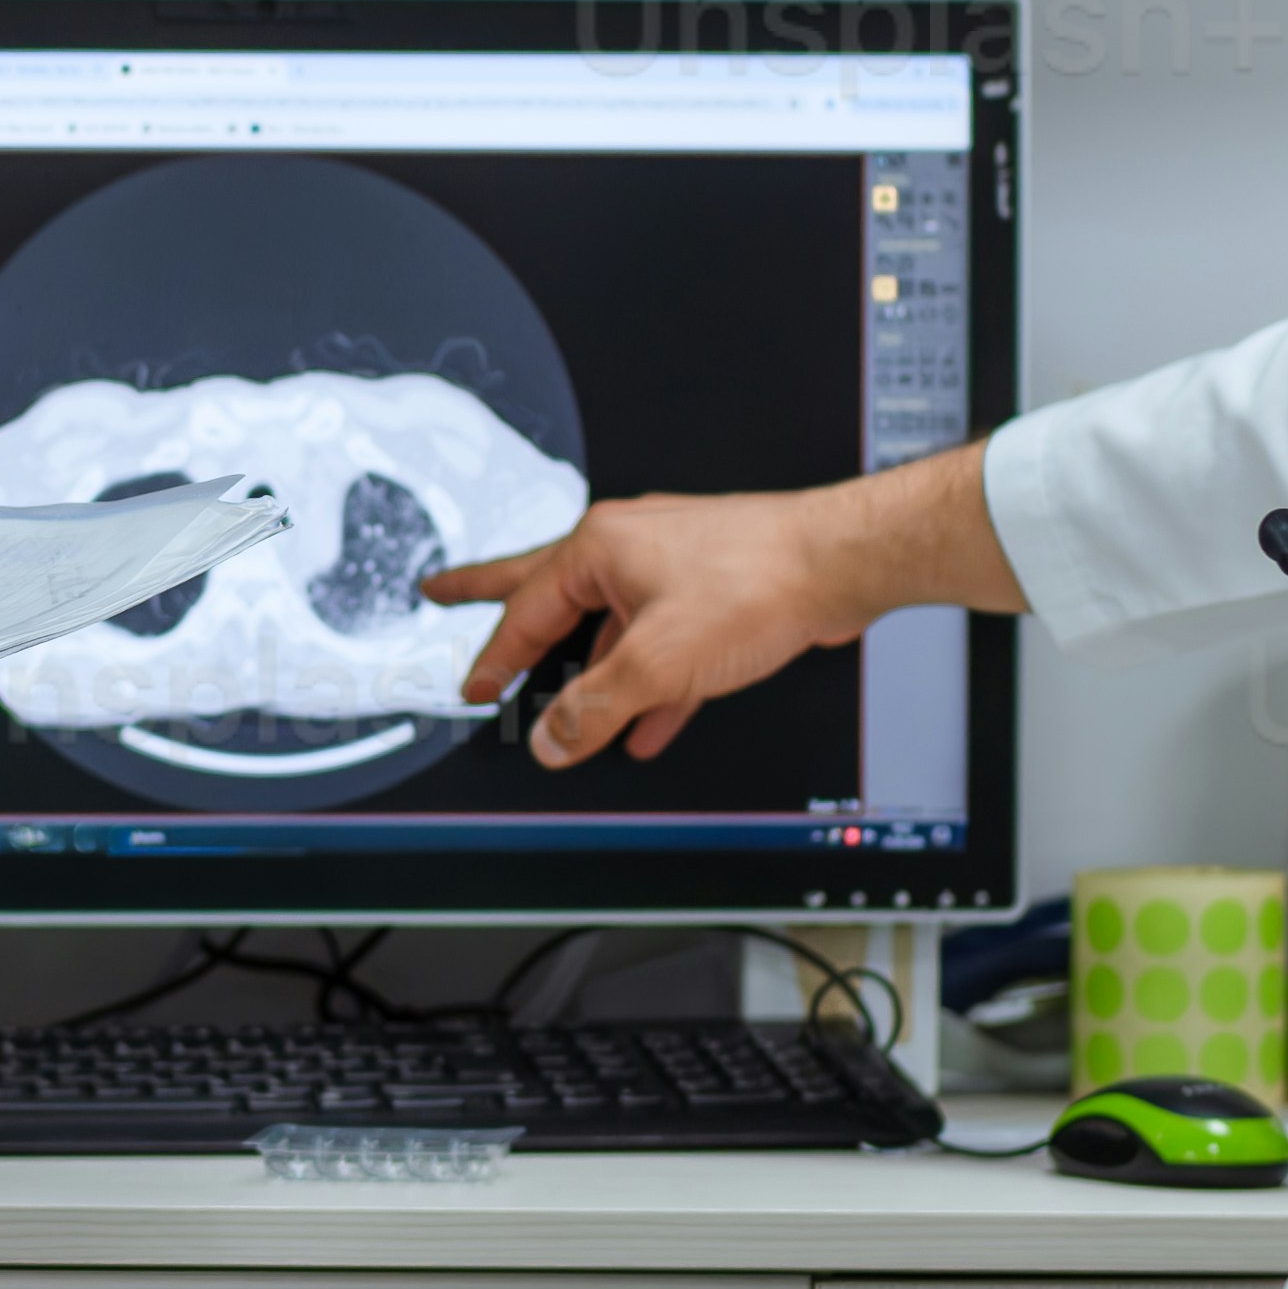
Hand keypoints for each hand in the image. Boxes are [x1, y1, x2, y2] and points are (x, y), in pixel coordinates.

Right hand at [424, 479, 862, 767]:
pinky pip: (661, 644)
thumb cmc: (757, 580)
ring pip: (612, 628)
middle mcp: (630, 549)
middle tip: (446, 594)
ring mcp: (671, 568)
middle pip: (549, 594)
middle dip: (504, 613)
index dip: (495, 659)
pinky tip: (652, 723)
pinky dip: (651, 684)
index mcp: (600, 549)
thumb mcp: (657, 661)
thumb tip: (551, 739)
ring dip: (594, 676)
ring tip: (571, 714)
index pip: (525, 611)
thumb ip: (595, 706)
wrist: (841, 564)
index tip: (475, 690)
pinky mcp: (712, 592)